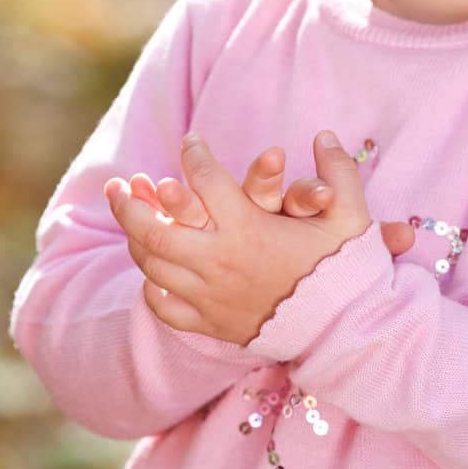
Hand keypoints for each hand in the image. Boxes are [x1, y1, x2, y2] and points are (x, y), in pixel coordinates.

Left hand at [104, 131, 414, 344]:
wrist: (343, 333)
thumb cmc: (344, 271)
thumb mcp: (350, 216)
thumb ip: (338, 171)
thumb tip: (326, 135)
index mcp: (248, 229)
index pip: (205, 180)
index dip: (194, 154)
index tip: (190, 140)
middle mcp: (220, 261)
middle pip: (154, 229)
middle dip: (130, 203)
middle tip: (118, 184)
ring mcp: (210, 295)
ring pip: (153, 265)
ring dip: (133, 238)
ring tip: (125, 219)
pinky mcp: (211, 323)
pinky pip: (164, 306)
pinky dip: (151, 287)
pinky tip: (151, 272)